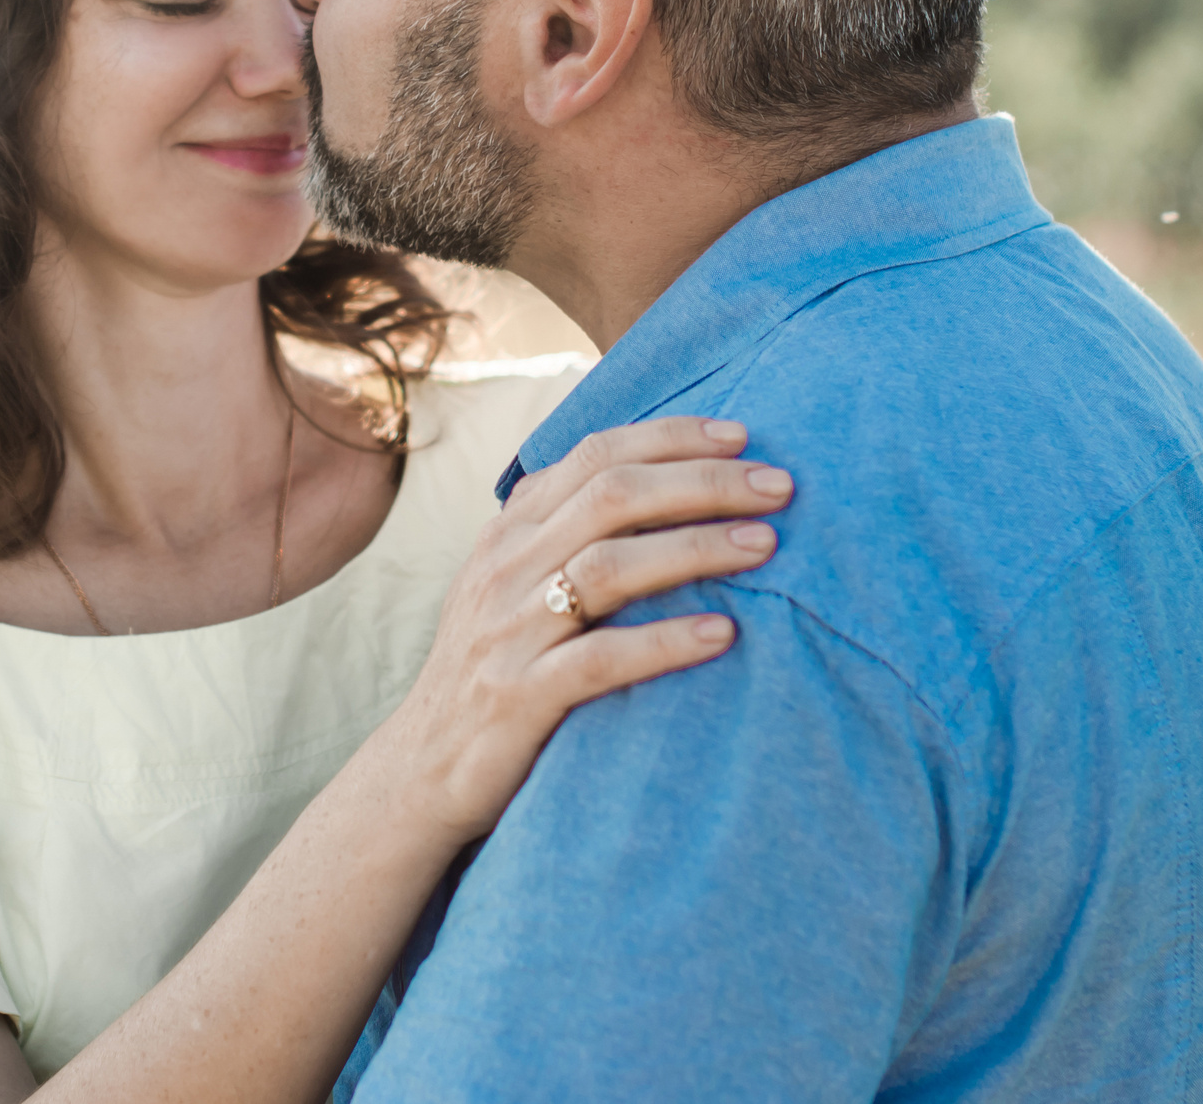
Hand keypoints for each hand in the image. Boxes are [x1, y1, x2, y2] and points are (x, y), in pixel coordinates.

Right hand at [374, 415, 789, 846]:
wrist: (423, 767)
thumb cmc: (497, 667)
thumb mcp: (514, 583)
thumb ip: (566, 531)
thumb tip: (661, 480)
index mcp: (511, 530)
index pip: (594, 454)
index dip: (672, 438)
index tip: (744, 436)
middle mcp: (506, 566)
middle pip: (611, 496)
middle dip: (703, 483)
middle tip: (779, 487)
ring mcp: (509, 629)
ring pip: (608, 566)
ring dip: (695, 548)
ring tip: (766, 546)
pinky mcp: (519, 695)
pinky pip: (599, 659)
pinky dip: (665, 642)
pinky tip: (723, 634)